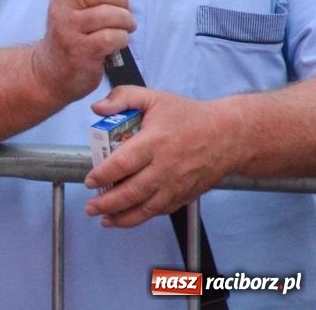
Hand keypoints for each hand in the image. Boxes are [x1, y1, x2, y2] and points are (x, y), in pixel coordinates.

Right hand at [29, 0, 133, 104]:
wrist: (52, 71)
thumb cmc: (73, 34)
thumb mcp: (78, 7)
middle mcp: (60, 8)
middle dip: (122, 0)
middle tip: (124, 11)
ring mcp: (68, 29)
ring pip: (109, 14)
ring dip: (126, 21)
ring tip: (125, 27)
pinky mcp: (80, 50)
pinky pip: (112, 37)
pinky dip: (122, 38)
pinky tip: (118, 42)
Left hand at [85, 87, 239, 226]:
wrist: (229, 136)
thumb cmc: (189, 116)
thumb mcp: (154, 97)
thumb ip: (122, 97)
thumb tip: (96, 107)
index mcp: (154, 142)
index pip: (123, 163)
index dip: (103, 175)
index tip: (89, 181)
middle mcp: (165, 167)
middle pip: (132, 191)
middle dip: (108, 203)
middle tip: (90, 207)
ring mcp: (177, 185)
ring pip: (147, 208)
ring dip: (124, 217)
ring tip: (104, 220)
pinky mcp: (186, 195)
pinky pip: (161, 210)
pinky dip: (144, 217)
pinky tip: (129, 217)